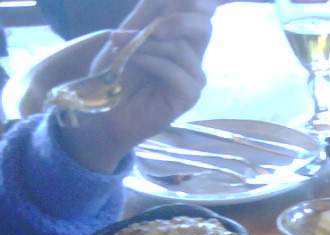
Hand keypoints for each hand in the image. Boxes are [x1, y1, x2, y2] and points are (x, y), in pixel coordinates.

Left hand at [59, 0, 216, 172]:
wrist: (103, 107)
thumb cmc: (113, 73)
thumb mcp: (128, 33)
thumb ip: (149, 12)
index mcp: (180, 38)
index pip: (202, 12)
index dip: (196, 2)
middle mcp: (192, 56)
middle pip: (205, 26)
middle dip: (179, 19)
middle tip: (153, 25)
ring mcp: (192, 77)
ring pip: (181, 48)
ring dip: (146, 43)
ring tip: (119, 45)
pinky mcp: (189, 95)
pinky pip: (174, 70)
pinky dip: (149, 61)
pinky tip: (129, 62)